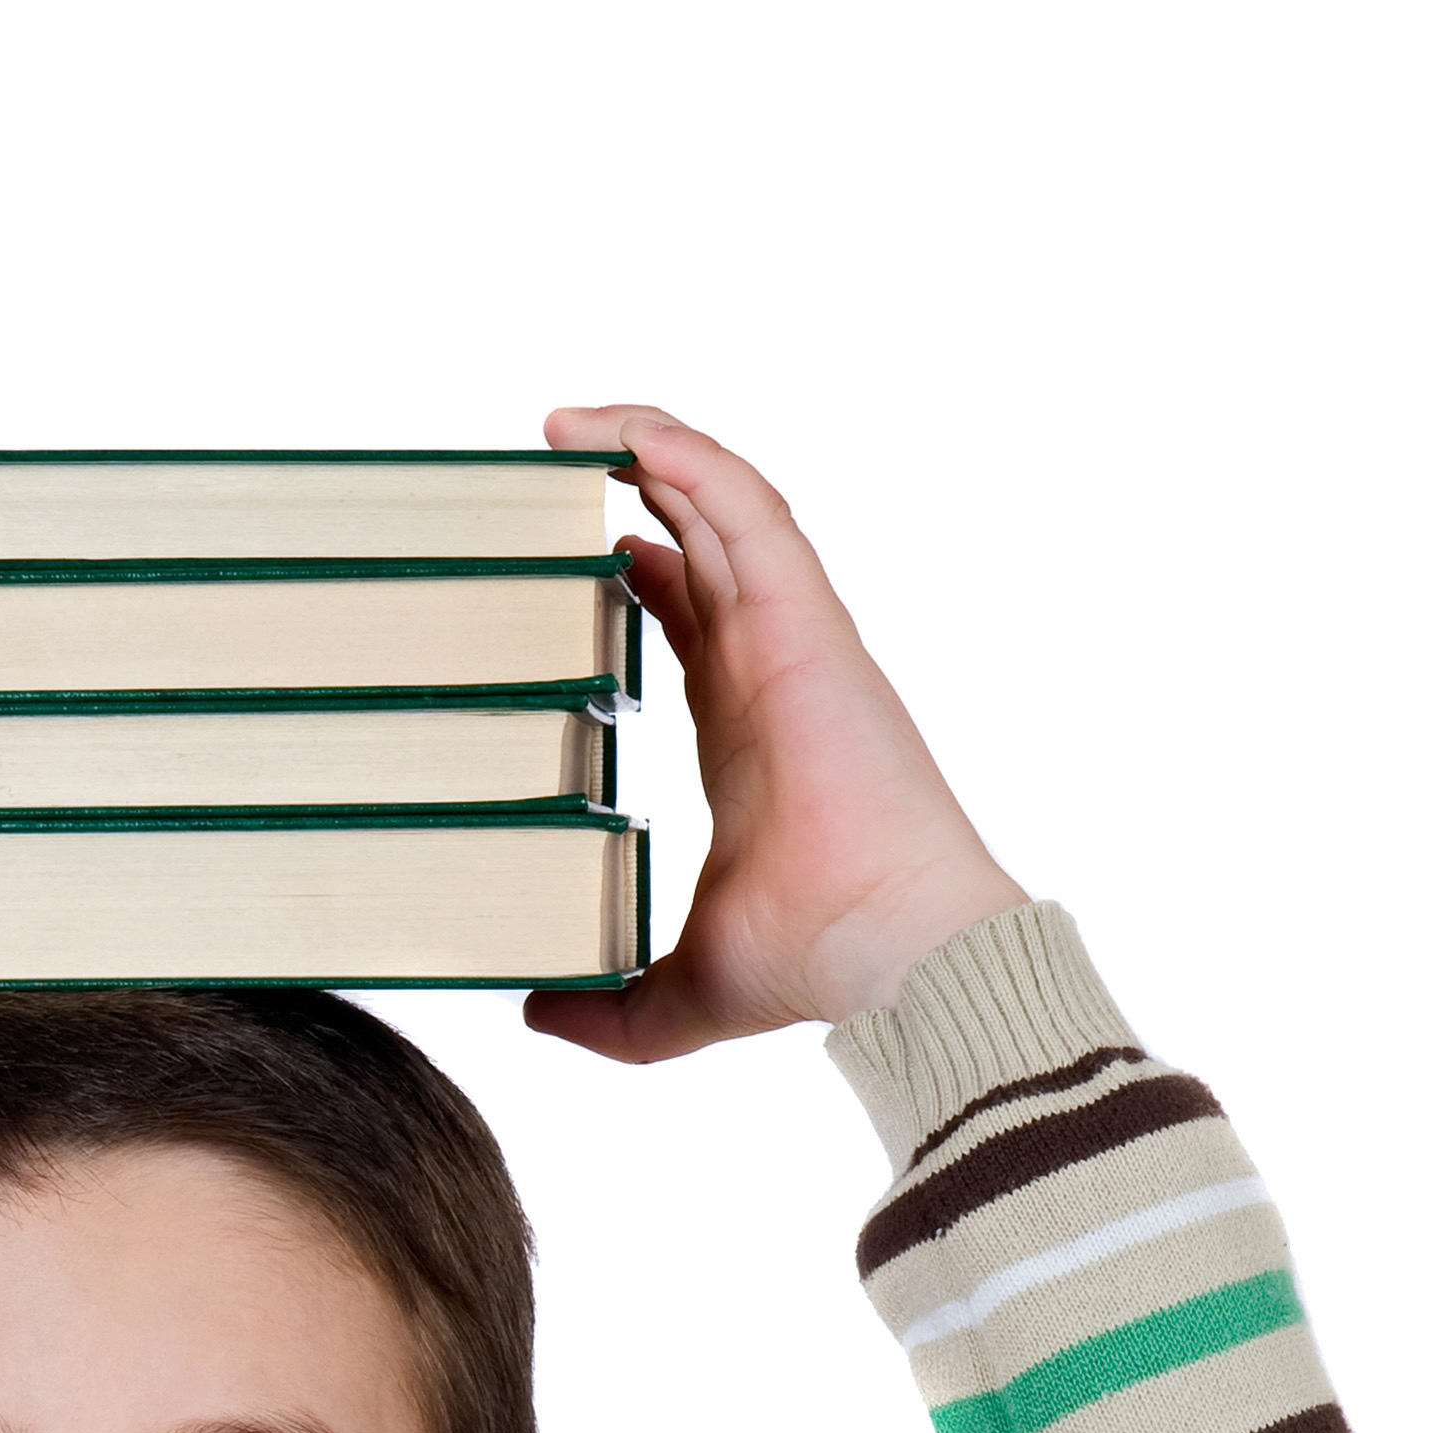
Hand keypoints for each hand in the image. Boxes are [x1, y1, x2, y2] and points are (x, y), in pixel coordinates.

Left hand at [539, 404, 1029, 1064]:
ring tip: (572, 421)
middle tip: (554, 453)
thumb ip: (611, 1005)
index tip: (582, 551)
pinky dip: (691, 460)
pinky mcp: (806, 622)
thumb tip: (540, 1011)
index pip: (693, 618)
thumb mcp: (680, 990)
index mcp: (749, 724)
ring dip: (654, 448)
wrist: (893, 954)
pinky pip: (748, 510)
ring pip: (727, 506)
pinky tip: (625, 434)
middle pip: (705, 541)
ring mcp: (794, 636)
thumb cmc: (819, 962)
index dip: (638, 572)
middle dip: (640, 485)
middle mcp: (774, 665)